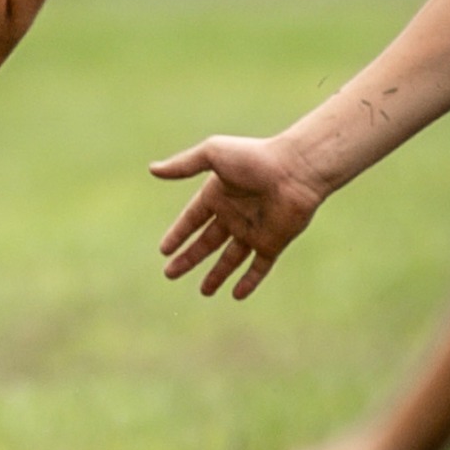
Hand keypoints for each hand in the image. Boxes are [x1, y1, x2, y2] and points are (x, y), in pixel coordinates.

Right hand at [150, 134, 327, 297]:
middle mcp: (234, 215)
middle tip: (170, 274)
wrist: (297, 170)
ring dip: (217, 275)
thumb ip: (183, 165)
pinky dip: (248, 282)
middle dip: (189, 259)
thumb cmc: (255, 158)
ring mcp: (253, 231)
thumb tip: (152, 170)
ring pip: (230, 259)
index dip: (178, 235)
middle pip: (206, 243)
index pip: (192, 220)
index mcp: (218, 195)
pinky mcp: (272, 243)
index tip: (164, 250)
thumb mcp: (212, 154)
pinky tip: (236, 295)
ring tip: (204, 292)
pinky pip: (258, 267)